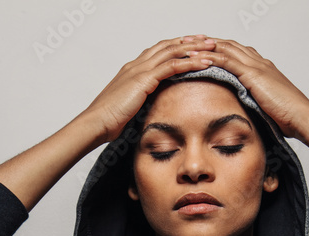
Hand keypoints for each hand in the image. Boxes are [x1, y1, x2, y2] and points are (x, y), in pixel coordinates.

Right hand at [81, 35, 217, 144]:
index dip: (178, 46)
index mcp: (132, 69)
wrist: (96, 122)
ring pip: (173, 51)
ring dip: (195, 48)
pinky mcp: (144, 80)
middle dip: (190, 41)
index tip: (194, 45)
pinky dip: (190, 62)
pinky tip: (204, 62)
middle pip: (168, 45)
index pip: (159, 50)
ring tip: (212, 47)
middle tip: (208, 40)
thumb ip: (140, 100)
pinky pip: (172, 66)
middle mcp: (137, 65)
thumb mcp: (128, 106)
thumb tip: (151, 106)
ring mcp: (140, 70)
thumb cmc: (109, 120)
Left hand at [187, 38, 308, 139]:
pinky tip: (195, 58)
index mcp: (263, 68)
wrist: (301, 116)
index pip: (236, 51)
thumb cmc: (288, 116)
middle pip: (228, 45)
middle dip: (207, 42)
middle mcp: (259, 62)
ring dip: (204, 46)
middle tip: (188, 40)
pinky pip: (226, 61)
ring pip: (224, 49)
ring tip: (185, 45)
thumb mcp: (267, 105)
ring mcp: (256, 66)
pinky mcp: (253, 74)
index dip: (218, 48)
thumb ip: (255, 101)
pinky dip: (210, 58)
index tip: (202, 48)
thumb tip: (245, 109)